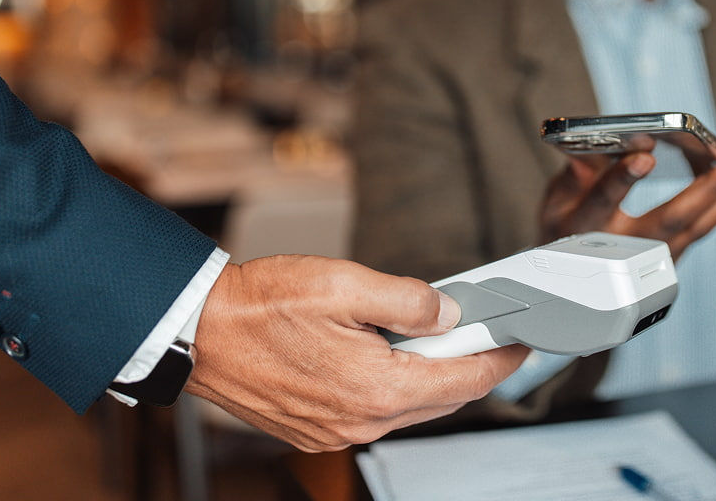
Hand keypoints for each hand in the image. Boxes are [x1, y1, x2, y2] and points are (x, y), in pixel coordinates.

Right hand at [185, 254, 528, 451]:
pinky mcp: (316, 430)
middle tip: (477, 330)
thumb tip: (448, 312)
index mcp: (377, 388)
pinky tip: (380, 354)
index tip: (518, 345)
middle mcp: (361, 421)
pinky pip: (373, 412)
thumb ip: (409, 300)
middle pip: (441, 397)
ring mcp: (336, 432)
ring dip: (425, 374)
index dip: (499, 359)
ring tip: (422, 333)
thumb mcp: (346, 284)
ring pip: (408, 406)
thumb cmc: (259, 307)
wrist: (197, 332)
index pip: (464, 380)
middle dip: (466, 364)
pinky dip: (390, 385)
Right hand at [539, 143, 715, 256]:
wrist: (576, 285)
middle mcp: (624, 248)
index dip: (623, 178)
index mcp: (585, 229)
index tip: (645, 156)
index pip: (604, 201)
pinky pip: (703, 225)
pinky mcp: (672, 257)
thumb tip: (597, 144)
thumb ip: (575, 172)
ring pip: (698, 225)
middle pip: (672, 219)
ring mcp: (653, 258)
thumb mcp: (556, 201)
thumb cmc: (567, 230)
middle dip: (710, 186)